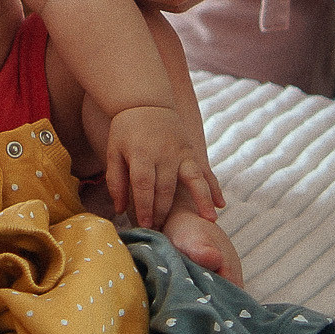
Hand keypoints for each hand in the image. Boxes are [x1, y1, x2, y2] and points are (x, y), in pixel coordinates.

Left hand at [102, 104, 218, 230]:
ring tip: (209, 222)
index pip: (144, 185)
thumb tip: (119, 210)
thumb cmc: (126, 131)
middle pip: (166, 188)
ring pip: (194, 180)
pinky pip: (206, 171)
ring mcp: (182, 152)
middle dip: (164, 212)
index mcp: (142, 153)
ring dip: (202, 201)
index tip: (145, 226)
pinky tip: (221, 204)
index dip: (144, 207)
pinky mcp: (192, 152)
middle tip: (162, 232)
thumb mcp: (113, 151)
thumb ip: (115, 181)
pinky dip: (214, 188)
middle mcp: (165, 154)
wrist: (146, 102)